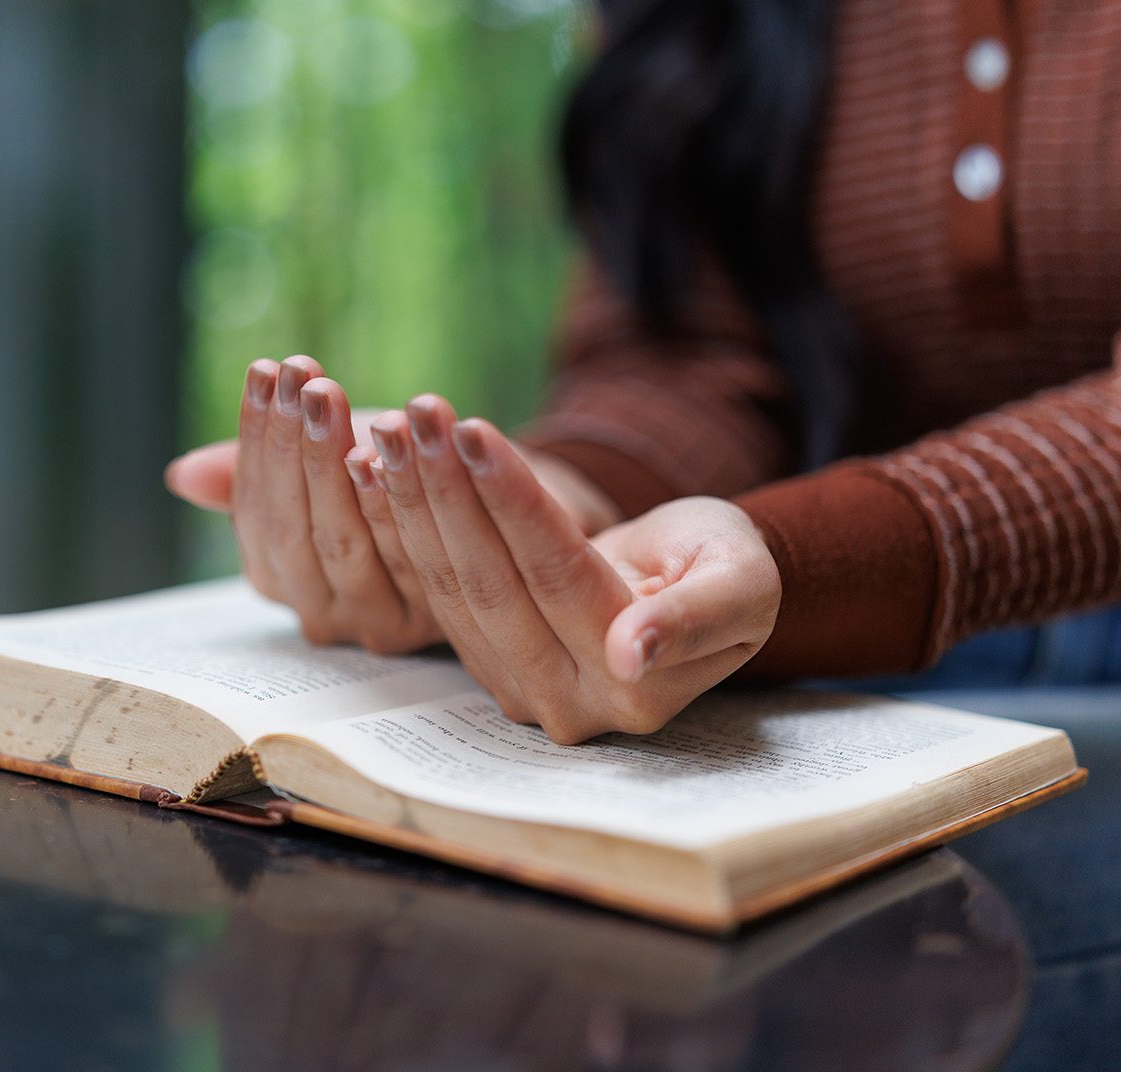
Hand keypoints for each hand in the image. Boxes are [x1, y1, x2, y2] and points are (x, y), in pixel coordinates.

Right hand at [164, 357, 622, 652]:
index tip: (267, 371)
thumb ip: (259, 472)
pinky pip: (409, 552)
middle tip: (306, 378)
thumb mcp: (325, 466)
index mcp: (282, 577)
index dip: (258, 438)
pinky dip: (392, 497)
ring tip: (332, 393)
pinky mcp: (442, 615)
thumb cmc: (399, 480)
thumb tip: (181, 475)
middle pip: (297, 529)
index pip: (255, 510)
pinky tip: (386, 443)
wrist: (500, 509)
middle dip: (296, 447)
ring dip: (334, 462)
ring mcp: (384, 621)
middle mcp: (326, 613)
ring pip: (345, 540)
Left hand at [358, 395, 779, 742]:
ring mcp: (521, 694)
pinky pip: (437, 592)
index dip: (513, 501)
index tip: (475, 430)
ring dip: (415, 502)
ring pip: (455, 588)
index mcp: (636, 689)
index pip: (558, 576)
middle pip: (493, 584)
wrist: (696, 588)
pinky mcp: (487, 670)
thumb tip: (632, 651)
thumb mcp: (739, 580)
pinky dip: (407, 527)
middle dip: (448, 491)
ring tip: (392, 428)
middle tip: (416, 415)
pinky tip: (381, 469)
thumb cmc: (726, 568)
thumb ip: (695, 616)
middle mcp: (570, 706)